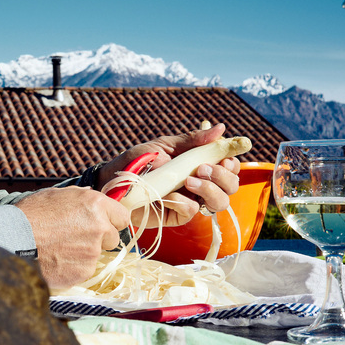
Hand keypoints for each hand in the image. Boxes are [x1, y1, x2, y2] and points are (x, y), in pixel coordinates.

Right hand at [15, 187, 129, 288]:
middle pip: (113, 238)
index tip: (103, 224)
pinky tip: (56, 260)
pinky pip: (84, 269)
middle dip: (99, 239)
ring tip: (59, 248)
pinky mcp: (83, 271)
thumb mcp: (56, 194)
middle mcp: (99, 228)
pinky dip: (73, 267)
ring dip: (84, 253)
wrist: (12, 239)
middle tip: (75, 237)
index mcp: (95, 205)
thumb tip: (92, 196)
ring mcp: (92, 252)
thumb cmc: (30, 214)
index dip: (111, 220)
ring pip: (97, 255)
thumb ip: (81, 197)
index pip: (122, 216)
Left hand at [96, 123, 240, 227]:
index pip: (230, 167)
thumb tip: (221, 128)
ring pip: (218, 202)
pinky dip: (184, 201)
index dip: (232, 164)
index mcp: (199, 165)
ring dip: (210, 189)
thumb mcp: (164, 146)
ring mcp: (189, 201)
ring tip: (189, 180)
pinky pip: (192, 211)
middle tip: (202, 168)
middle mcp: (200, 184)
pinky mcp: (176, 216)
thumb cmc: (137, 161)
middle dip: (223, 177)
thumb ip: (192, 140)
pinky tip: (170, 195)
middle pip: (230, 186)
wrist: (112, 180)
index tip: (224, 158)